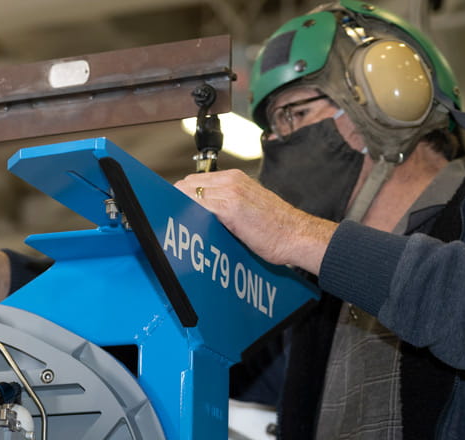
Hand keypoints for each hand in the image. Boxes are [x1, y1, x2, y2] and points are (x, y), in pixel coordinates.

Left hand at [173, 169, 335, 274]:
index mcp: (234, 178)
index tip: (170, 211)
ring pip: (188, 195)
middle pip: (186, 186)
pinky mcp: (229, 208)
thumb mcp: (248, 206)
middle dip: (175, 203)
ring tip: (171, 228)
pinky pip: (197, 207)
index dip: (179, 198)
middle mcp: (230, 180)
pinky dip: (186, 216)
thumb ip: (225, 204)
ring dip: (177, 211)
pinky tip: (181, 229)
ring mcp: (229, 192)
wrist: (297, 235)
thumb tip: (199, 213)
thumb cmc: (276, 227)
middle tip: (167, 222)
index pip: (193, 181)